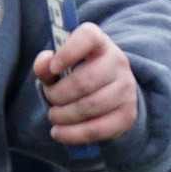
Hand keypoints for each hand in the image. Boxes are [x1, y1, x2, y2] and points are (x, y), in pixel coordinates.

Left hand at [32, 19, 139, 150]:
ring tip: (54, 116)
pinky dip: (73, 134)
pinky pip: (97, 129)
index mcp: (99, 43)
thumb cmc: (78, 74)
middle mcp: (118, 62)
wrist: (110, 93)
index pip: (88, 37)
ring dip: (64, 115)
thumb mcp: (60, 65)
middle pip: (84, 81)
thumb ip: (47, 64)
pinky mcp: (127, 115)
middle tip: (50, 99)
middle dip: (58, 95)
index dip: (68, 52)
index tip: (54, 68)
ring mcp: (126, 89)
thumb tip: (43, 65)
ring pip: (90, 107)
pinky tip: (59, 133)